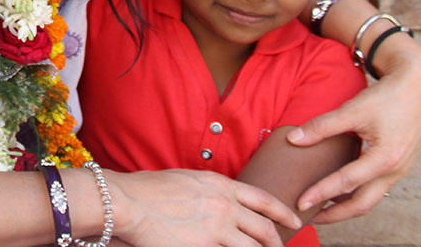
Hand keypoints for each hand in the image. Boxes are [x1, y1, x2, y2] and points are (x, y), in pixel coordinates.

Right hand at [108, 168, 297, 246]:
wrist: (127, 201)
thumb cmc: (147, 189)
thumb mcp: (186, 180)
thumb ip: (209, 191)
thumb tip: (222, 202)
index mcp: (219, 184)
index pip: (264, 199)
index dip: (283, 213)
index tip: (294, 222)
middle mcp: (224, 205)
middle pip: (264, 230)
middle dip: (275, 244)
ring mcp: (216, 228)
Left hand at [288, 36, 420, 222]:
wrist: (420, 89)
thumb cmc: (388, 98)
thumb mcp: (353, 110)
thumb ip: (322, 126)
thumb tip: (293, 139)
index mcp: (384, 159)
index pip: (346, 183)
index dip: (321, 194)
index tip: (300, 202)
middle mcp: (393, 171)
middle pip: (362, 205)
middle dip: (335, 215)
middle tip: (307, 217)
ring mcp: (397, 171)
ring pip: (370, 199)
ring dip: (345, 207)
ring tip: (319, 208)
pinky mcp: (395, 166)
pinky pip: (375, 188)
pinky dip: (355, 194)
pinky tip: (338, 191)